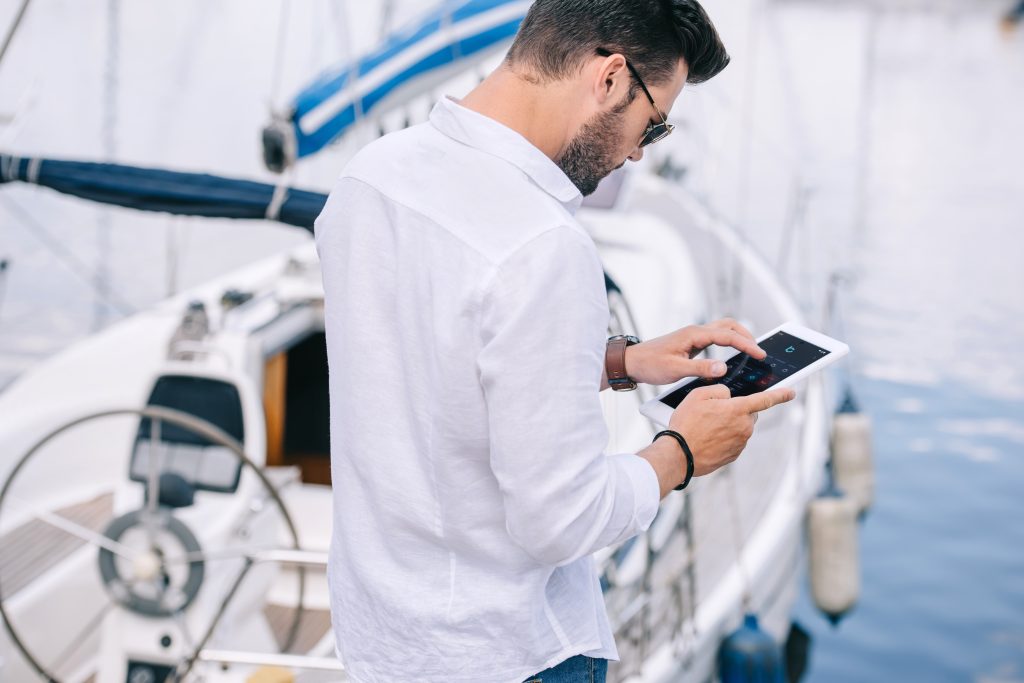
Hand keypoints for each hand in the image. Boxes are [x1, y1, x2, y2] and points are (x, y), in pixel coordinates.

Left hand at [626, 319, 765, 386]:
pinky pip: (715, 338)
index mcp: (694, 334)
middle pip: (729, 326)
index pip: (727, 335)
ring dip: (738, 336)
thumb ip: (700, 368)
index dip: (746, 344)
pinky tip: (733, 353)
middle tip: (759, 351)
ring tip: (751, 350)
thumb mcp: (676, 369)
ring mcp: (693, 336)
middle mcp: (695, 331)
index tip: (760, 353)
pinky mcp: (691, 343)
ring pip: (722, 329)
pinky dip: (728, 342)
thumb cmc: (650, 364)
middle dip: (746, 336)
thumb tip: (723, 368)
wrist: (632, 362)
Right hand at [668, 384, 795, 476]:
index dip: (780, 394)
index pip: (765, 399)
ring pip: (740, 427)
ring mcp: (740, 443)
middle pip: (748, 413)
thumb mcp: (698, 395)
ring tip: (705, 428)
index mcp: (738, 409)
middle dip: (737, 410)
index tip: (791, 393)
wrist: (679, 455)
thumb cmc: (686, 424)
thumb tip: (728, 396)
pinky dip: (724, 438)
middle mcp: (744, 427)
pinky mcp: (733, 455)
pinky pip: (733, 441)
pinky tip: (707, 438)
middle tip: (714, 413)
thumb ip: (719, 390)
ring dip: (728, 425)